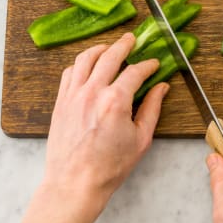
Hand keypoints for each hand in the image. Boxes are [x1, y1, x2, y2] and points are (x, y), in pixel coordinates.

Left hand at [43, 33, 169, 213]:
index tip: (154, 64)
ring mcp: (73, 95)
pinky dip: (80, 64)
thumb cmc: (109, 167)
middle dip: (123, 45)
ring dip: (99, 49)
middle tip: (132, 39)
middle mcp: (92, 92)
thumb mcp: (140, 139)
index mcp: (115, 101)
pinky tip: (88, 66)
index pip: (135, 72)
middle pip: (109, 56)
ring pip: (85, 59)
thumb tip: (161, 88)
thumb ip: (152, 109)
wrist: (75, 183)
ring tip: (109, 47)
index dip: (148, 65)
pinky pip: (69, 73)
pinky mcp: (61, 102)